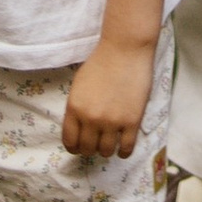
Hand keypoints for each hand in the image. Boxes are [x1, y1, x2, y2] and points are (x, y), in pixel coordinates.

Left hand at [62, 37, 155, 158]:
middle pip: (87, 149)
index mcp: (74, 108)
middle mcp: (91, 118)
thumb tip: (78, 129)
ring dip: (106, 149)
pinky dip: (123, 152)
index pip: (70, 141)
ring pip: (105, 152)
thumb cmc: (101, 62)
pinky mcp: (132, 121)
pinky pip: (125, 148)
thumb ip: (76, 107)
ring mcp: (112, 121)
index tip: (79, 146)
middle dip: (90, 148)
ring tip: (109, 142)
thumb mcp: (79, 84)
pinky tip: (122, 146)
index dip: (74, 147)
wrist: (125, 49)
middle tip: (96, 143)